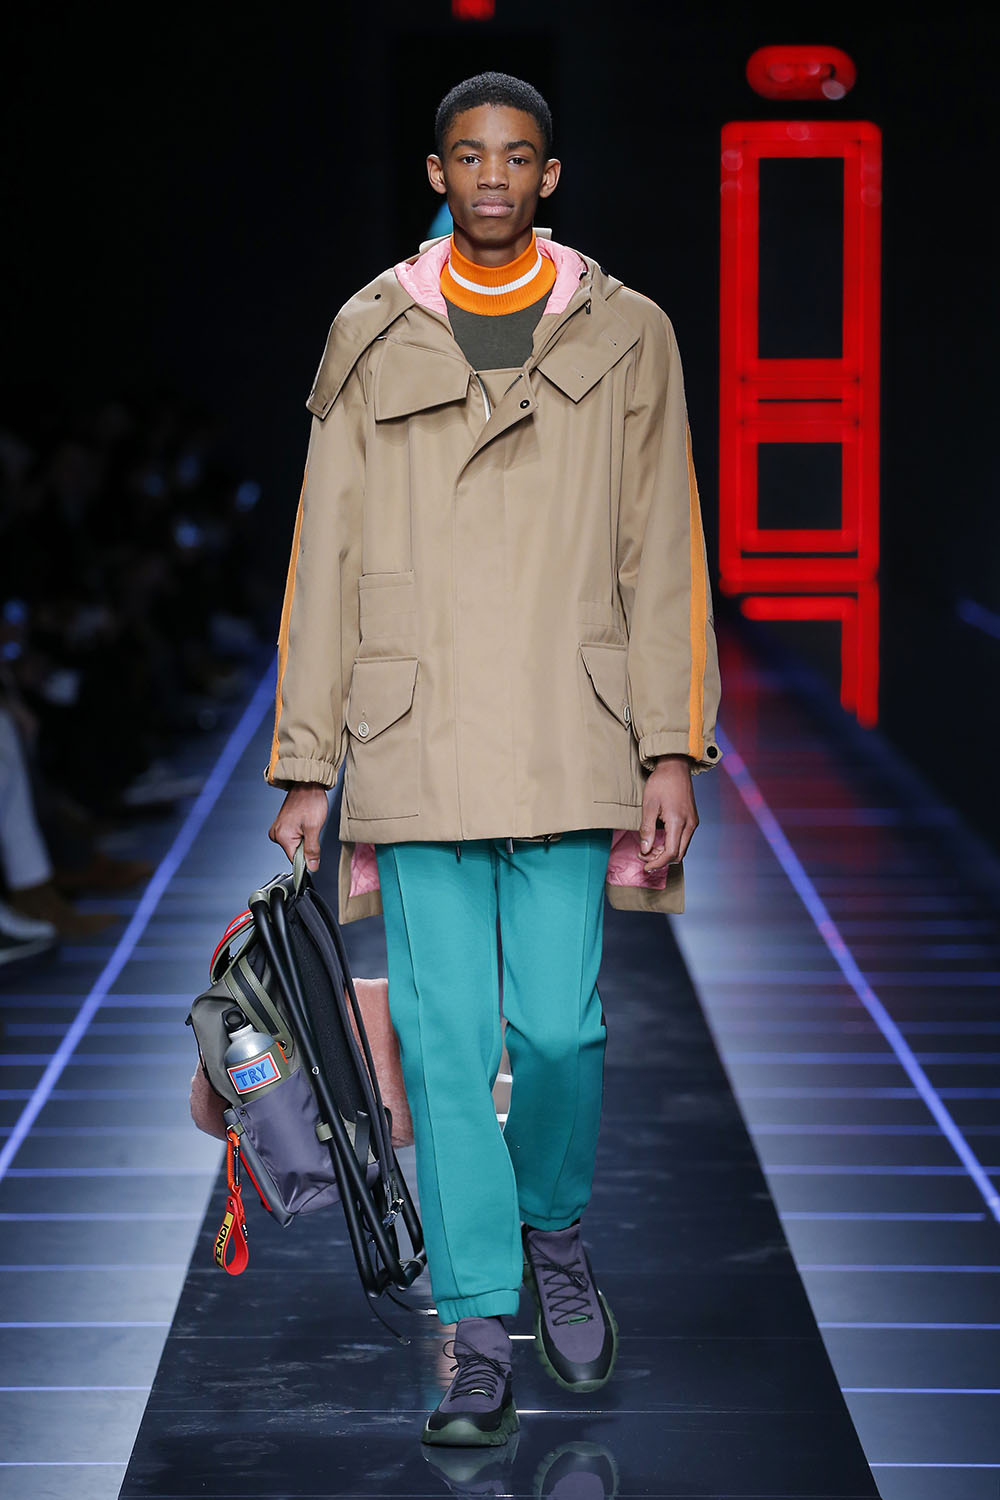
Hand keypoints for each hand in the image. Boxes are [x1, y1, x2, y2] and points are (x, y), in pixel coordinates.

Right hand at [268, 783, 329, 871]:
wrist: (308, 784)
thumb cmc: (310, 801)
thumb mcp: (314, 828)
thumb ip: (312, 850)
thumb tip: (312, 866)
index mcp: (282, 837)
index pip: (295, 860)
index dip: (307, 857)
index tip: (314, 849)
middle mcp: (276, 834)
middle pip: (294, 852)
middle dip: (306, 845)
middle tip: (311, 830)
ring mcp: (278, 829)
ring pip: (295, 844)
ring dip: (304, 838)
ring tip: (307, 823)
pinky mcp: (282, 825)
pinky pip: (293, 837)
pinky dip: (301, 833)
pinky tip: (304, 822)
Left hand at [639, 755, 698, 872]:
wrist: (676, 766)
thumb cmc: (661, 782)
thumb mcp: (649, 805)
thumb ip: (647, 829)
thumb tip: (645, 849)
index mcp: (678, 821)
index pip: (671, 853)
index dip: (657, 863)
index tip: (646, 866)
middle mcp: (690, 824)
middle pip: (678, 854)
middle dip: (661, 860)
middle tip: (644, 856)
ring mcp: (693, 822)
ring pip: (682, 848)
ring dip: (666, 853)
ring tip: (650, 848)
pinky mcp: (692, 819)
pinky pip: (684, 840)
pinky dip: (672, 845)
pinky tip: (660, 841)